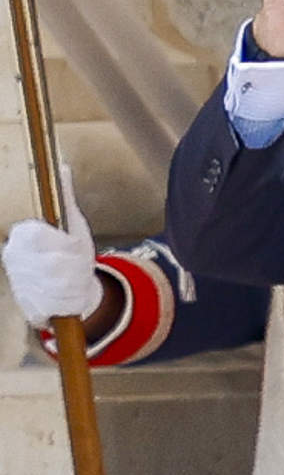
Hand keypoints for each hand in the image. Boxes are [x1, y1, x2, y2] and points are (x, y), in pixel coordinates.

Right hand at [1, 166, 102, 327]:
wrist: (69, 290)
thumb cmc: (70, 251)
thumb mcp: (72, 223)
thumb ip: (66, 198)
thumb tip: (63, 167)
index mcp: (21, 237)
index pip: (36, 236)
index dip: (61, 243)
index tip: (72, 246)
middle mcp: (14, 259)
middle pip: (52, 263)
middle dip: (72, 263)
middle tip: (77, 263)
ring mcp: (19, 283)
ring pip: (58, 284)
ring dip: (75, 281)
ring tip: (75, 278)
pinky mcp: (28, 307)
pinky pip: (56, 304)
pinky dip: (70, 300)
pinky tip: (68, 295)